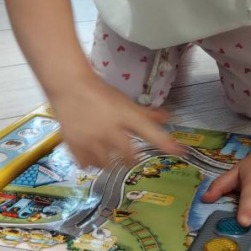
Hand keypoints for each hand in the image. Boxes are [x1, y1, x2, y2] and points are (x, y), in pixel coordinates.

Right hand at [49, 74, 182, 167]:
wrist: (70, 86)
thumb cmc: (100, 92)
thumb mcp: (125, 102)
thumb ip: (145, 114)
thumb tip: (167, 117)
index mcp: (126, 117)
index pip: (151, 133)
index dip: (167, 143)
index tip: (181, 151)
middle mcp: (110, 131)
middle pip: (128, 157)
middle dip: (131, 159)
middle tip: (130, 157)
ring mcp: (91, 140)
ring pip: (106, 164)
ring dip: (110, 163)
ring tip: (109, 156)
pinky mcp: (74, 145)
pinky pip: (86, 164)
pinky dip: (91, 163)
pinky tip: (92, 156)